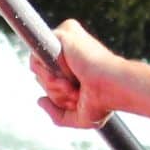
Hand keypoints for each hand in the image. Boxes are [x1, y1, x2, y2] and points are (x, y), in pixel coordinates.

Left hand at [32, 20, 149, 130]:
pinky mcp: (63, 32)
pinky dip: (52, 73)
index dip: (56, 93)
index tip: (77, 96)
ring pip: (36, 67)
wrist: (113, 89)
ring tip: (75, 84)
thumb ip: (57, 114)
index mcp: (74, 63)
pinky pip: (38, 57)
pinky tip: (72, 75)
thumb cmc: (103, 102)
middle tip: (77, 90)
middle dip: (54, 91)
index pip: (48, 78)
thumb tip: (40, 101)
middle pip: (40, 74)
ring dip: (54, 85)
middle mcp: (69, 49)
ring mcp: (66, 38)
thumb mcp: (79, 116)